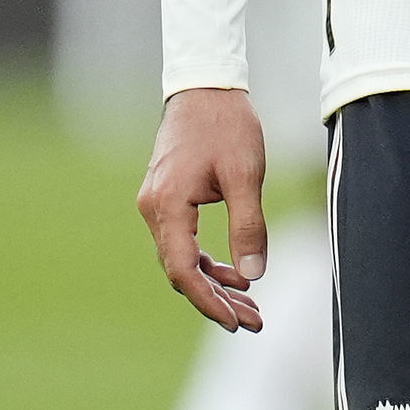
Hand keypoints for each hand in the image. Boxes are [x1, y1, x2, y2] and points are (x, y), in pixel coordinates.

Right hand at [139, 87, 269, 331]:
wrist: (205, 86)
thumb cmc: (227, 125)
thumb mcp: (246, 174)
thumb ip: (248, 226)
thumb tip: (253, 276)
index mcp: (166, 206)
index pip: (182, 270)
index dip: (209, 300)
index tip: (237, 322)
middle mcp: (153, 210)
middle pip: (181, 271)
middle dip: (217, 299)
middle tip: (255, 323)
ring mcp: (157, 205)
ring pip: (183, 259)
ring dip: (214, 284)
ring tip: (252, 306)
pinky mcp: (168, 200)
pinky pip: (184, 242)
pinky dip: (208, 261)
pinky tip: (236, 274)